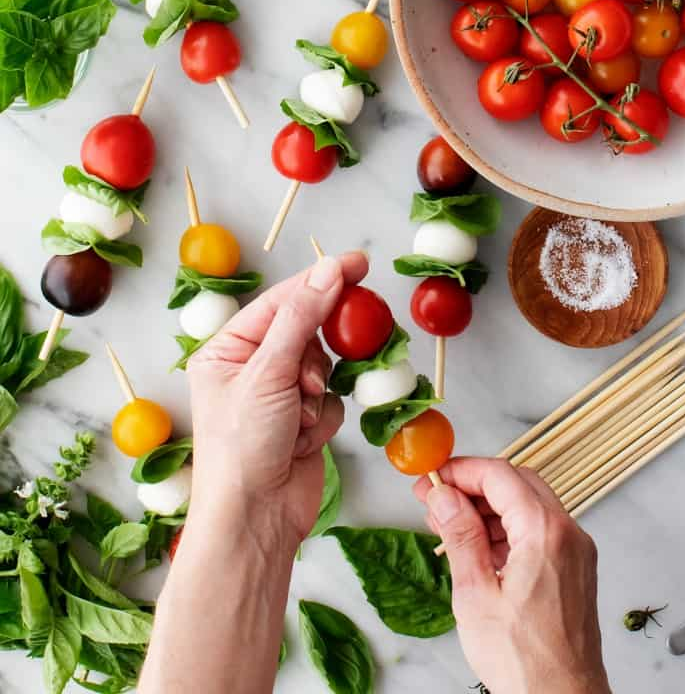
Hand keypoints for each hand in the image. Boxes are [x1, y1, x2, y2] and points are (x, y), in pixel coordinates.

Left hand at [187, 252, 367, 545]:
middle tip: (316, 371)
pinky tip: (302, 442)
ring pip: (324, 366)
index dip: (319, 281)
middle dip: (313, 357)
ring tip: (295, 421)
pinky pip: (332, 400)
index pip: (281, 300)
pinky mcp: (303, 422)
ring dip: (316, 395)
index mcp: (227, 349)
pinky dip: (324, 419)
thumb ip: (302, 317)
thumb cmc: (241, 447)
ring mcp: (279, 396)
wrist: (255, 521)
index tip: (357, 263)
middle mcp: (252, 368)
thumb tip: (328, 270)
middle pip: (307, 332)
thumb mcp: (267, 372)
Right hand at [415, 459, 611, 693]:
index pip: (499, 475)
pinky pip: (538, 531)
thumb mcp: (476, 594)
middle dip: (473, 486)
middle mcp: (568, 534)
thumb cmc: (524, 660)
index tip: (432, 480)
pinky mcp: (573, 569)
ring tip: (449, 527)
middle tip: (437, 500)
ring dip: (488, 509)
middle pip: (517, 484)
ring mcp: (575, 552)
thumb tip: (443, 496)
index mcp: (545, 532)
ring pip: (528, 506)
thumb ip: (460, 535)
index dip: (461, 471)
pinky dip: (507, 530)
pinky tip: (478, 549)